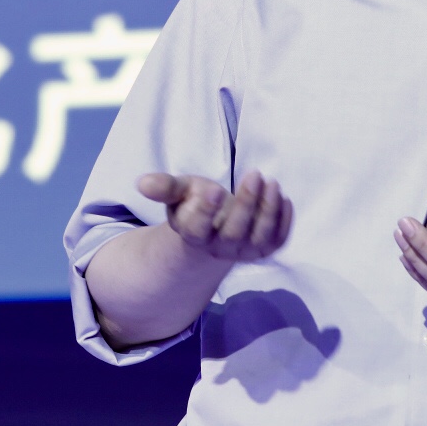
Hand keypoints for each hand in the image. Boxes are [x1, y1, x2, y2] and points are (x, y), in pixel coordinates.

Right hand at [139, 170, 292, 261]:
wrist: (215, 224)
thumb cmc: (194, 202)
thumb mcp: (179, 191)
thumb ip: (164, 187)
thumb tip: (142, 183)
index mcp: (193, 234)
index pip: (197, 228)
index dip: (205, 211)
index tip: (214, 189)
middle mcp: (219, 248)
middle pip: (234, 232)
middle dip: (246, 204)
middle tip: (255, 174)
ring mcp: (243, 251)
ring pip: (258, 238)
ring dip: (268, 211)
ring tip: (272, 183)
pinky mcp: (264, 249)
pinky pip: (277, 241)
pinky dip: (284, 222)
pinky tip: (283, 198)